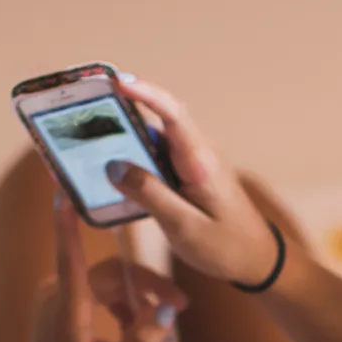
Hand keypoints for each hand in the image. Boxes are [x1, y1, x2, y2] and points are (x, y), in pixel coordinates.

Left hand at [17, 196, 186, 341]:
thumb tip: (169, 310)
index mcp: (67, 312)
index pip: (71, 260)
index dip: (69, 226)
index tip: (63, 193)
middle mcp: (59, 295)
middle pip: (113, 273)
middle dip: (149, 287)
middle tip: (181, 309)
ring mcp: (60, 295)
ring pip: (112, 283)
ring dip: (139, 303)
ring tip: (161, 336)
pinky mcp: (65, 300)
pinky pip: (103, 292)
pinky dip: (125, 308)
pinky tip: (140, 332)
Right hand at [104, 78, 282, 287]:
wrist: (256, 260)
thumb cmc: (227, 247)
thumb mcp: (184, 227)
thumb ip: (149, 195)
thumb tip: (114, 168)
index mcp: (200, 162)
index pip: (173, 114)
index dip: (146, 93)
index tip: (118, 81)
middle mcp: (197, 153)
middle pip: (158, 118)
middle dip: (122, 106)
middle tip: (84, 103)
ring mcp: (193, 161)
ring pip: (153, 138)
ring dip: (123, 134)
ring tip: (85, 133)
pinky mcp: (187, 173)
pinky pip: (156, 156)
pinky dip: (133, 157)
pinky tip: (108, 166)